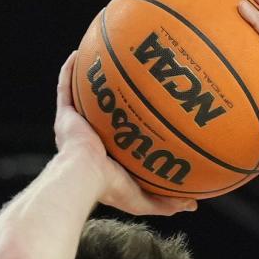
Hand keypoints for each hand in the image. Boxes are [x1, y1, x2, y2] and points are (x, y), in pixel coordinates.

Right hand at [54, 54, 196, 216]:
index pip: (120, 136)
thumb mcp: (143, 198)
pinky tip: (79, 53)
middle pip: (103, 111)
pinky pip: (65, 88)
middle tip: (132, 78)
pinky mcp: (65, 116)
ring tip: (103, 57)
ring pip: (83, 97)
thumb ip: (166, 201)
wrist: (83, 177)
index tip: (149, 110)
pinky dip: (69, 71)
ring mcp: (76, 125)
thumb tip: (193, 204)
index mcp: (105, 155)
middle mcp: (89, 137)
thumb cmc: (109, 188)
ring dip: (90, 79)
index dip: (132, 123)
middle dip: (113, 96)